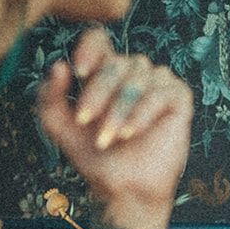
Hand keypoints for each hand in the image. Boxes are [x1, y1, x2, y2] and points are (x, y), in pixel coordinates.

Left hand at [38, 28, 192, 208]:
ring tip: (110, 137)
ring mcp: (158, 83)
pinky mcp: (179, 98)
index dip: (89, 48)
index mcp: (105, 72)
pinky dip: (143, 112)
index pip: (99, 40)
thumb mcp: (61, 127)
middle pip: (115, 62)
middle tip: (86, 122)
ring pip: (138, 78)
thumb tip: (58, 66)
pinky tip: (130, 133)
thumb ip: (50, 97)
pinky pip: (161, 93)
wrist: (123, 187)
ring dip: (119, 109)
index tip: (78, 72)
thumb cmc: (94, 156)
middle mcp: (133, 72)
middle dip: (98, 93)